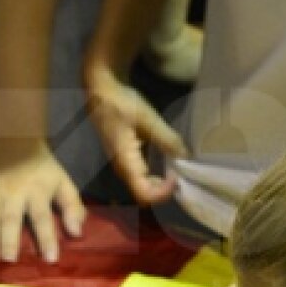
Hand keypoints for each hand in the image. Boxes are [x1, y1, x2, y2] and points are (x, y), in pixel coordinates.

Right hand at [0, 141, 86, 263]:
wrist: (14, 138)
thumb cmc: (41, 167)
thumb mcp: (62, 181)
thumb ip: (72, 206)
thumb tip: (77, 233)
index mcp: (36, 193)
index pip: (42, 219)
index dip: (47, 239)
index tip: (50, 259)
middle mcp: (13, 193)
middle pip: (11, 219)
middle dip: (10, 240)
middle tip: (9, 260)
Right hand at [86, 63, 186, 204]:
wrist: (100, 92)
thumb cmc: (120, 104)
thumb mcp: (147, 118)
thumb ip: (166, 138)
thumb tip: (185, 156)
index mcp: (126, 162)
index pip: (144, 193)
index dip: (163, 192)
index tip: (176, 176)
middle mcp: (123, 169)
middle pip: (144, 194)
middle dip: (165, 190)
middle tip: (182, 174)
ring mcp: (123, 164)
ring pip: (143, 186)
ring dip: (161, 183)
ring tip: (178, 169)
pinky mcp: (126, 158)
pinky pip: (142, 175)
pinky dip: (157, 174)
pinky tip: (168, 163)